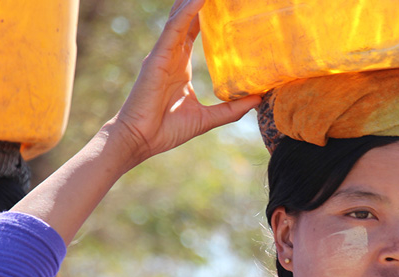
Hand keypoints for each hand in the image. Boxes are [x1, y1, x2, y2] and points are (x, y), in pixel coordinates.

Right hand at [109, 0, 260, 165]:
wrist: (141, 140)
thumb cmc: (167, 130)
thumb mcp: (206, 118)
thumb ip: (231, 109)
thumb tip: (258, 100)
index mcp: (180, 64)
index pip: (194, 31)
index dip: (208, 16)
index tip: (224, 5)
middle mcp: (171, 54)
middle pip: (187, 18)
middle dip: (200, 2)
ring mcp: (163, 54)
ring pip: (180, 18)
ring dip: (194, 1)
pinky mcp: (157, 59)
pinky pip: (173, 30)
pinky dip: (186, 14)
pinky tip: (199, 0)